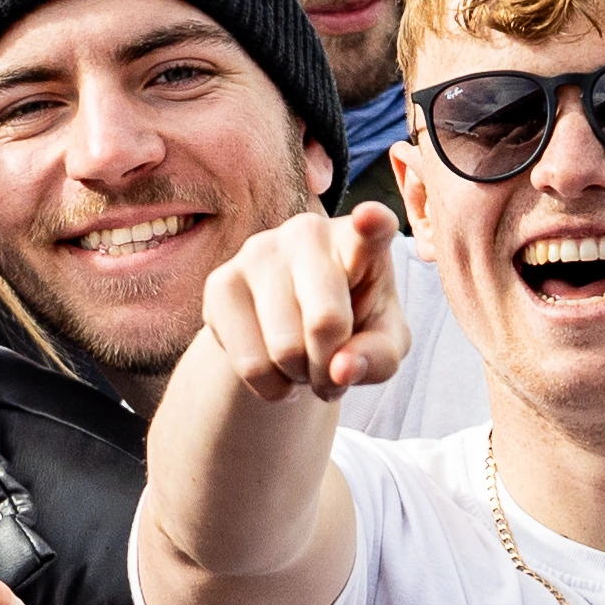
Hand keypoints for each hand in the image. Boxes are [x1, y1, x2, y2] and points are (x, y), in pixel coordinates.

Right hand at [188, 200, 406, 411]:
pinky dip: (270, 386)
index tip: (371, 217)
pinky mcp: (220, 282)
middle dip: (330, 367)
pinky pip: (249, 364)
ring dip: (299, 378)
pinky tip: (274, 368)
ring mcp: (258, 251)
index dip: (373, 225)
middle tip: (331, 367)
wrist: (293, 328)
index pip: (371, 230)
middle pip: (325, 324)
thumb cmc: (352, 325)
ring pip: (284, 349)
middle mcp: (307, 233)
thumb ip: (378, 358)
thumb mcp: (383, 346)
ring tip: (302, 363)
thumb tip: (340, 370)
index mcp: (358, 240)